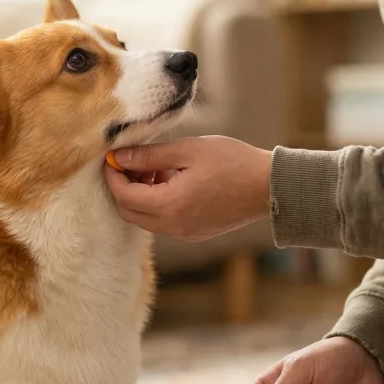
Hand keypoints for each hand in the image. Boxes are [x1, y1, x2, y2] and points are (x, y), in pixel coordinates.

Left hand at [103, 136, 271, 240]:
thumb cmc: (233, 162)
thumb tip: (119, 156)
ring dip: (140, 194)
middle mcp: (174, 226)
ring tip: (155, 166)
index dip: (113, 175)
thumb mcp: (188, 150)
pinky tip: (170, 179)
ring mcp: (184, 233)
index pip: (123, 196)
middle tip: (131, 161)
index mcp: (170, 205)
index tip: (113, 155)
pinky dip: (157, 202)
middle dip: (123, 186)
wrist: (270, 187)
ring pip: (145, 218)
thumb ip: (149, 155)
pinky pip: (163, 221)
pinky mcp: (194, 233)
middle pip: (129, 212)